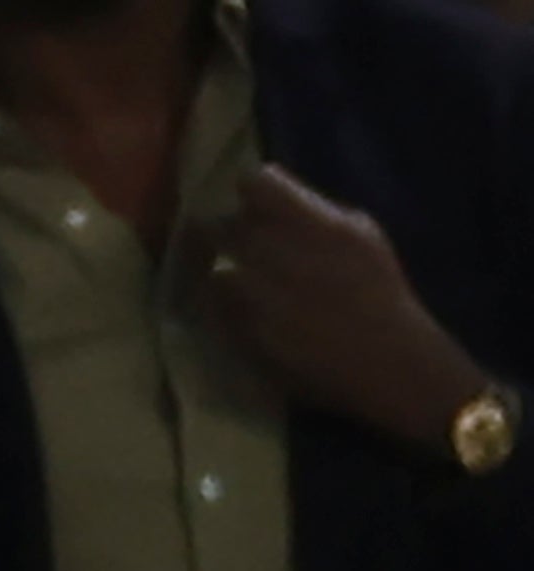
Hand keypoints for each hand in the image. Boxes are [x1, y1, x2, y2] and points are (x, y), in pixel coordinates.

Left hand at [196, 172, 498, 457]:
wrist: (385, 359)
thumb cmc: (379, 291)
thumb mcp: (362, 234)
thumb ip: (317, 213)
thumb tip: (275, 198)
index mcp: (320, 224)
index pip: (259, 185)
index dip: (246, 192)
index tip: (245, 201)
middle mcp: (285, 254)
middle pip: (225, 226)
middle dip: (223, 233)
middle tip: (226, 242)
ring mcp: (260, 296)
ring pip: (211, 269)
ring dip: (217, 273)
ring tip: (236, 281)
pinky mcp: (245, 332)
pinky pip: (213, 308)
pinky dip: (220, 306)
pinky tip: (238, 310)